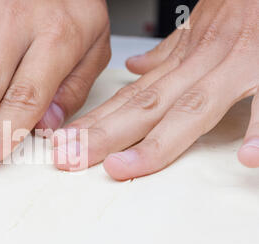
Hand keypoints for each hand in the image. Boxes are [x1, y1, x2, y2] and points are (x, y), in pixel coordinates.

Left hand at [54, 0, 258, 179]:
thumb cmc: (242, 5)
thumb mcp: (197, 28)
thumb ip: (166, 54)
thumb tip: (134, 69)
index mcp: (181, 62)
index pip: (129, 98)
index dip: (94, 123)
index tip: (63, 143)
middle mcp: (199, 66)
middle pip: (145, 108)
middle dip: (103, 137)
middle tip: (69, 159)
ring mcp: (235, 68)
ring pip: (188, 109)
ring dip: (154, 143)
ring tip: (121, 169)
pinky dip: (257, 130)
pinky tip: (245, 158)